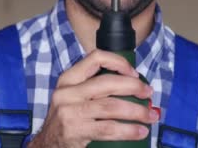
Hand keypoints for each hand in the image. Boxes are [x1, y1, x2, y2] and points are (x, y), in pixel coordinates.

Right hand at [27, 49, 157, 147]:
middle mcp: (67, 93)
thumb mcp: (72, 97)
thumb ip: (92, 87)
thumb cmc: (67, 119)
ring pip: (112, 106)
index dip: (119, 62)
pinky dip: (129, 130)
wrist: (47, 145)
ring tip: (151, 116)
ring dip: (137, 111)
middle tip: (148, 94)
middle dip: (134, 87)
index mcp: (68, 79)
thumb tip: (130, 83)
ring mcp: (70, 112)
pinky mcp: (75, 131)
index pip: (95, 58)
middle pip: (108, 82)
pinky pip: (109, 128)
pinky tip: (140, 131)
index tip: (134, 74)